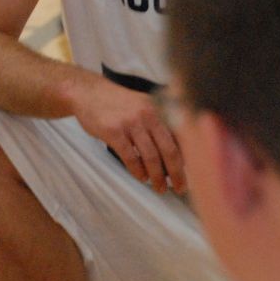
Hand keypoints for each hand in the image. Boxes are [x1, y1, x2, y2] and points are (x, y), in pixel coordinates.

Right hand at [73, 75, 184, 193]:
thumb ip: (161, 125)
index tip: (191, 173)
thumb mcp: (145, 106)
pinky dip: (137, 171)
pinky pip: (130, 157)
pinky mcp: (113, 131)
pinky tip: (141, 177)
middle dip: (177, 173)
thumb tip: (178, 155)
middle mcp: (149, 114)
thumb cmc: (119, 104)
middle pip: (169, 150)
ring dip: (157, 176)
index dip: (188, 158)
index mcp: (160, 109)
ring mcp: (131, 122)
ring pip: (151, 156)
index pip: (181, 137)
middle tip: (180, 188)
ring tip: (160, 188)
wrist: (89, 92)